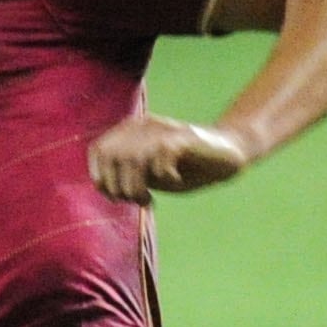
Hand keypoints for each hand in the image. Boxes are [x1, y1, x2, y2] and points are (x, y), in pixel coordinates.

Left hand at [90, 110, 250, 202]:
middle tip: (137, 201)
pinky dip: (164, 178)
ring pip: (132, 158)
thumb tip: (106, 189)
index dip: (100, 177)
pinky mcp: (183, 138)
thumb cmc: (187, 168)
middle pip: (111, 155)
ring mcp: (163, 130)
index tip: (117, 199)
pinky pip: (160, 159)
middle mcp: (143, 125)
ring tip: (149, 200)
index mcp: (131, 132)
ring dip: (136, 188)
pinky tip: (174, 183)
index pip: (98, 150)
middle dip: (118, 187)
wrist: (229, 153)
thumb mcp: (151, 175)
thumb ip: (129, 177)